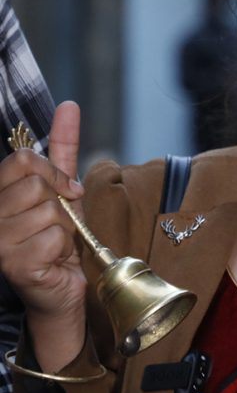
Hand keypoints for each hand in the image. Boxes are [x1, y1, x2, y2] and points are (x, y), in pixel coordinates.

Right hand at [0, 101, 86, 368]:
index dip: (53, 173)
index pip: (21, 161)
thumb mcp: (63, 188)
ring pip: (50, 212)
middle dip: (62, 206)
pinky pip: (55, 237)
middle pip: (38, 185)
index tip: (68, 191)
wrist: (63, 286)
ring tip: (55, 244)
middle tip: (58, 226)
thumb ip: (62, 149)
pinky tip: (54, 260)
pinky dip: (65, 248)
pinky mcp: (12, 263)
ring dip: (65, 230)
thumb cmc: (59, 238)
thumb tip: (69, 106)